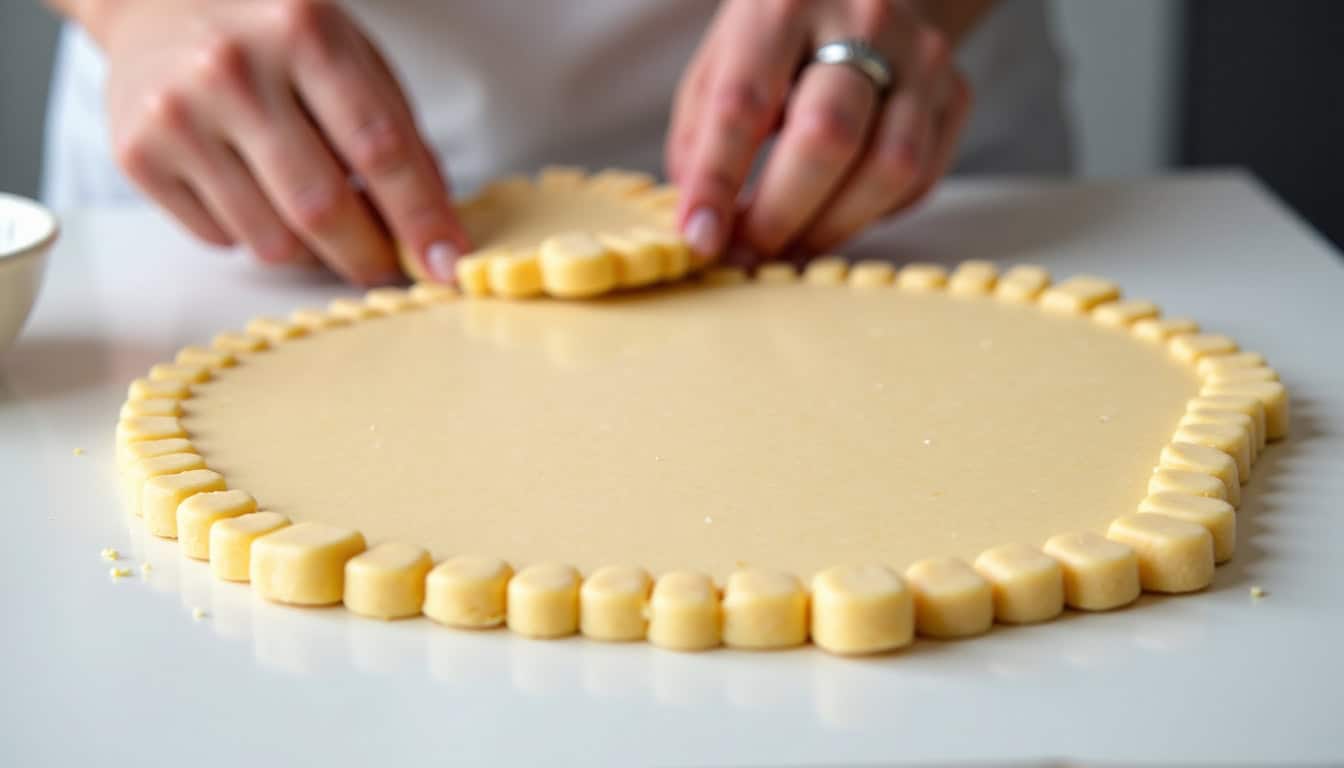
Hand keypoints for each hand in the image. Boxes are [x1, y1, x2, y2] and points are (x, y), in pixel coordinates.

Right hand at [92, 0, 468, 284]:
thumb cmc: (274, 34)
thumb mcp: (351, 53)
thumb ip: (398, 132)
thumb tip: (436, 228)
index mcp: (304, 32)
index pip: (379, 148)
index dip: (420, 218)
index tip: (448, 264)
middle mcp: (233, 70)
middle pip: (321, 207)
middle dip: (369, 255)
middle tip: (389, 268)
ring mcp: (177, 114)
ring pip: (271, 239)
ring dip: (310, 248)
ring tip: (312, 209)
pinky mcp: (137, 154)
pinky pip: (222, 239)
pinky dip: (253, 233)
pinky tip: (250, 186)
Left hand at [667, 0, 970, 264]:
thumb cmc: (781, 40)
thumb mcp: (722, 63)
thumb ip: (703, 137)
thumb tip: (703, 226)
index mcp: (783, 4)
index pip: (744, 103)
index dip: (717, 180)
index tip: (700, 238)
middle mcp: (863, 19)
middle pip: (828, 136)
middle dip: (780, 214)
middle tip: (747, 253)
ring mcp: (920, 57)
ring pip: (887, 168)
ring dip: (830, 227)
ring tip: (790, 245)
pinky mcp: (955, 93)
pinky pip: (918, 180)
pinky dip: (871, 214)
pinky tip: (837, 212)